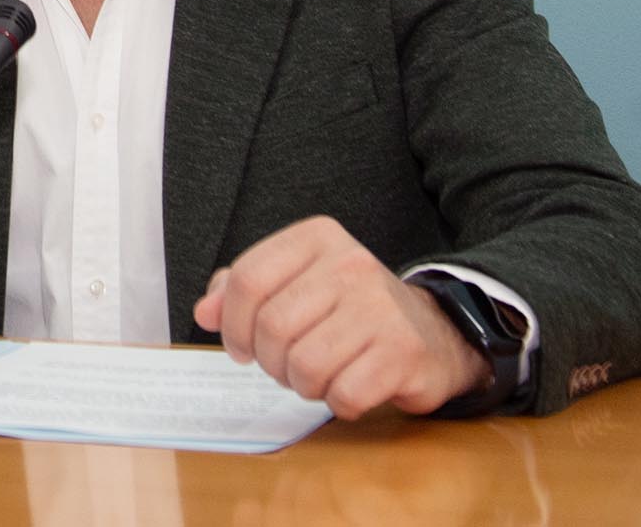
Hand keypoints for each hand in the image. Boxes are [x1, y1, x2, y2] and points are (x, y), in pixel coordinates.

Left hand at [190, 216, 488, 419]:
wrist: (436, 331)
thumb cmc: (351, 309)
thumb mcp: (297, 282)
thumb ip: (244, 291)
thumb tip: (204, 312)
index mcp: (317, 238)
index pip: (248, 279)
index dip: (232, 323)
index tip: (240, 346)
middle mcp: (351, 264)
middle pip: (272, 327)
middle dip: (269, 361)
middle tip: (284, 367)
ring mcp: (381, 308)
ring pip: (304, 365)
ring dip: (303, 384)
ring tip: (318, 376)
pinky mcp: (404, 352)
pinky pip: (343, 394)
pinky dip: (338, 402)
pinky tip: (350, 387)